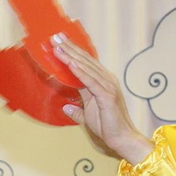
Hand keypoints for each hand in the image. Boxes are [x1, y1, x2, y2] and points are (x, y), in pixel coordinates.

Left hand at [56, 39, 150, 161]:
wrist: (121, 138)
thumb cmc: (106, 126)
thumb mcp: (87, 115)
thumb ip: (77, 109)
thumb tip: (66, 106)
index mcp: (100, 82)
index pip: (84, 64)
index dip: (72, 52)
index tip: (59, 42)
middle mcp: (105, 80)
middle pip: (85, 61)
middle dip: (69, 48)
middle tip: (55, 36)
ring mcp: (107, 86)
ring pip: (86, 68)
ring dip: (71, 56)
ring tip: (58, 46)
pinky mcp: (106, 96)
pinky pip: (90, 81)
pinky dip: (80, 72)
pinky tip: (71, 63)